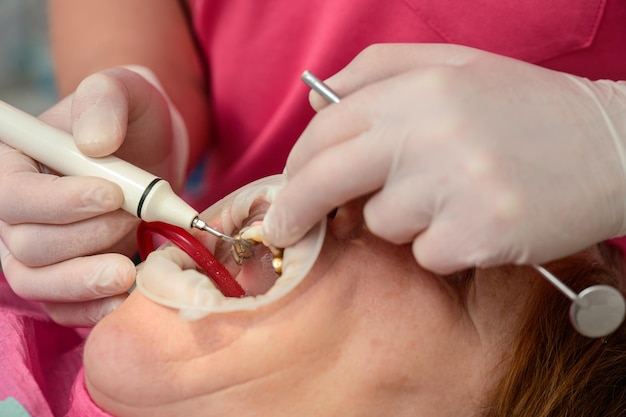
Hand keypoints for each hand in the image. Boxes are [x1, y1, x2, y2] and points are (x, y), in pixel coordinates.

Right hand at [0, 66, 187, 325]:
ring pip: (36, 282)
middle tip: (132, 218)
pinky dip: (91, 308)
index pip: (11, 195)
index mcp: (16, 163)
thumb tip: (92, 144)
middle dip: (84, 237)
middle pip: (25, 245)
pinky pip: (62, 307)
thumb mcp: (126, 90)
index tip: (112, 194)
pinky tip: (125, 297)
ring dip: (84, 281)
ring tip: (130, 270)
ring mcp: (39, 249)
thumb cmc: (134, 118)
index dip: (57, 202)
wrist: (156, 150)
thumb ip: (106, 102)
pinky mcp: (68, 274)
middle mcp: (17, 212)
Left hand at [263, 43, 625, 272]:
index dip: (296, 165)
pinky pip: (424, 255)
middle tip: (283, 230)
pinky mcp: (478, 234)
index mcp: (419, 90)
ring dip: (402, 219)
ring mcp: (455, 186)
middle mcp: (431, 133)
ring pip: (381, 224)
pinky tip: (477, 220)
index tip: (284, 190)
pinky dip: (441, 246)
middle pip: (328, 179)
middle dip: (296, 210)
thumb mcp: (454, 67)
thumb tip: (318, 100)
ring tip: (452, 196)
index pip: (326, 131)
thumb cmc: (524, 109)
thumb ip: (378, 70)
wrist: (612, 148)